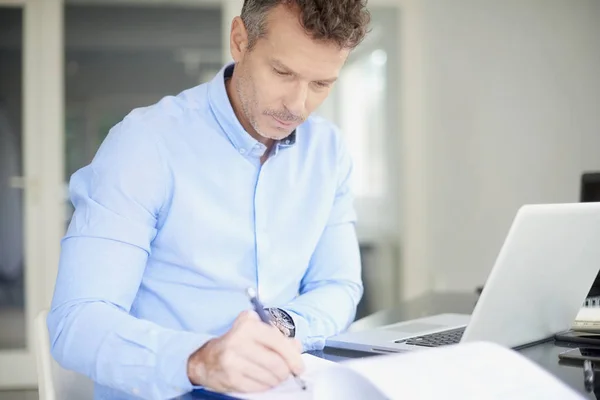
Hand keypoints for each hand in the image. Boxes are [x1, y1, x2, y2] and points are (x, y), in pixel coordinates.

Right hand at [187, 310, 303, 392]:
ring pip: (269, 378)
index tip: (298, 366)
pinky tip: (261, 380)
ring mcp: (232, 362)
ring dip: (276, 380)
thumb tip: (296, 347)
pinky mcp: (231, 378)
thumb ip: (278, 336)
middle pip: (276, 364)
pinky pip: (258, 387)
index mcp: (248, 326)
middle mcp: (238, 342)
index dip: (293, 356)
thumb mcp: (256, 330)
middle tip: (286, 373)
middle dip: (286, 372)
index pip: (278, 342)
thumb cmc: (237, 342)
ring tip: (272, 375)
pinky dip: (265, 386)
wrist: (206, 359)